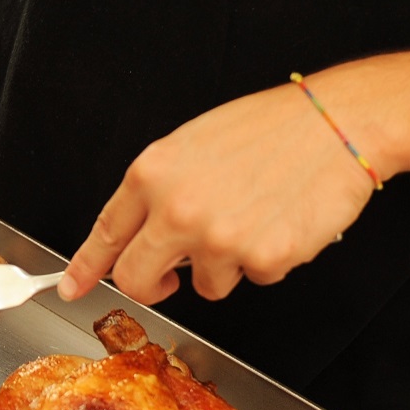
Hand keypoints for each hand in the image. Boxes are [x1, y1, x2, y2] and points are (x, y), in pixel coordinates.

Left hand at [59, 83, 382, 305]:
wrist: (335, 123)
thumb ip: (162, 188)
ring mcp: (218, 238)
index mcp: (153, 173)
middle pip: (137, 279)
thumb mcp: (195, 144)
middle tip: (169, 279)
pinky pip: (255, 279)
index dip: (87, 267)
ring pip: (205, 286)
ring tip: (254, 218)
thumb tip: (144, 228)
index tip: (73, 287)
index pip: (106, 232)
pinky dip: (269, 259)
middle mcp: (177, 209)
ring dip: (226, 265)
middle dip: (152, 285)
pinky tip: (281, 221)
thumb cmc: (270, 127)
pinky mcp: (261, 259)